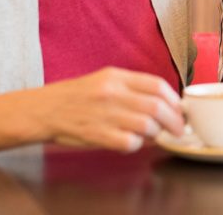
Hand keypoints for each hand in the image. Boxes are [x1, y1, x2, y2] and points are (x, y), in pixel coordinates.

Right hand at [31, 67, 184, 151]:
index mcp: (116, 77)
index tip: (179, 109)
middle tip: (179, 129)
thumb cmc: (75, 96)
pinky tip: (133, 143)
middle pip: (156, 107)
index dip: (174, 99)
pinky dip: (137, 145)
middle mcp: (112, 93)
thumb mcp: (104, 80)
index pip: (157, 85)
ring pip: (146, 125)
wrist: (42, 110)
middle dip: (174, 120)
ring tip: (154, 136)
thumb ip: (132, 88)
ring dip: (156, 134)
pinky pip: (129, 143)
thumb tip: (163, 102)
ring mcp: (104, 114)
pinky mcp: (96, 134)